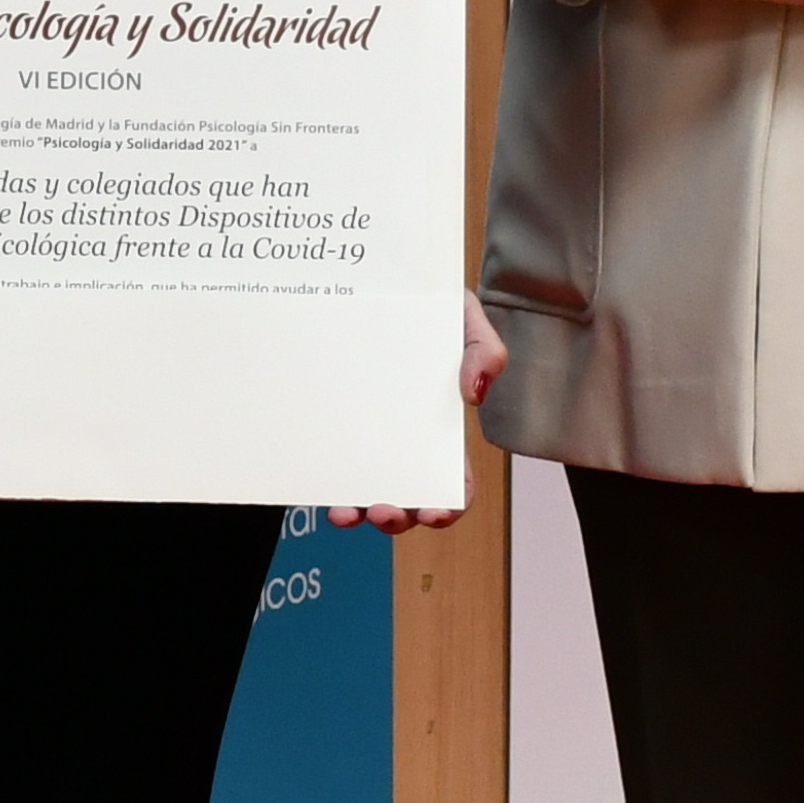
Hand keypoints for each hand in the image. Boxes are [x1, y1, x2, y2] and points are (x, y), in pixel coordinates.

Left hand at [318, 291, 508, 529]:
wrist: (379, 284)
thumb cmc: (431, 308)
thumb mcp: (465, 317)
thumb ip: (484, 350)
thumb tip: (473, 395)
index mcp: (442, 429)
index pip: (454, 482)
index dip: (448, 505)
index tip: (435, 512)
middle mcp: (404, 442)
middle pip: (407, 500)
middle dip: (397, 518)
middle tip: (383, 512)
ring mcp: (365, 437)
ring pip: (364, 492)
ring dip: (357, 513)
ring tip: (346, 513)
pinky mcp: (332, 426)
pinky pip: (328, 465)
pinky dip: (325, 486)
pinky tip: (319, 490)